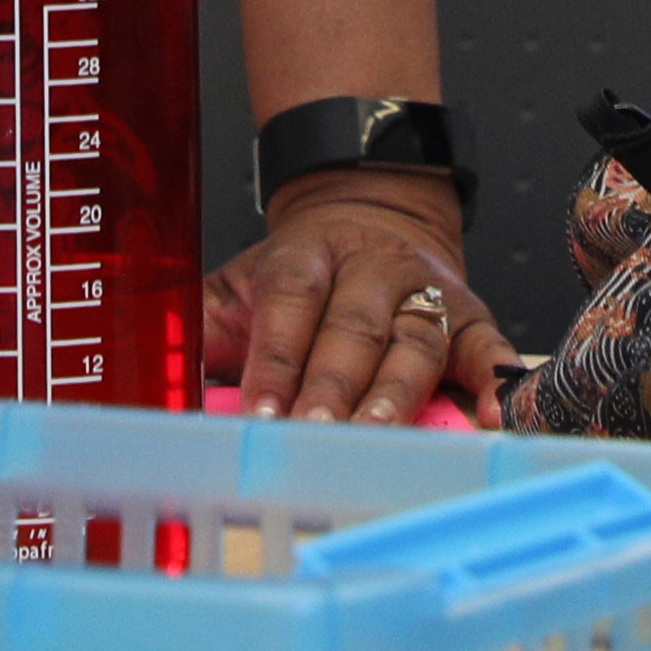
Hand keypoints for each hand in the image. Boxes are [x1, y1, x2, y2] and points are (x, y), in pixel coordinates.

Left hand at [206, 172, 514, 424]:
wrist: (369, 211)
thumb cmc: (300, 274)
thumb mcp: (239, 287)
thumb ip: (201, 333)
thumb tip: (160, 393)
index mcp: (305, 255)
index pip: (289, 302)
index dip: (274, 359)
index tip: (258, 414)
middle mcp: (370, 268)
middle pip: (352, 328)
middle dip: (331, 387)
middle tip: (311, 434)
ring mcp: (425, 290)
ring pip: (413, 342)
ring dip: (394, 395)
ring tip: (375, 439)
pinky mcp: (469, 315)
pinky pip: (484, 347)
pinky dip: (491, 382)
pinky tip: (489, 418)